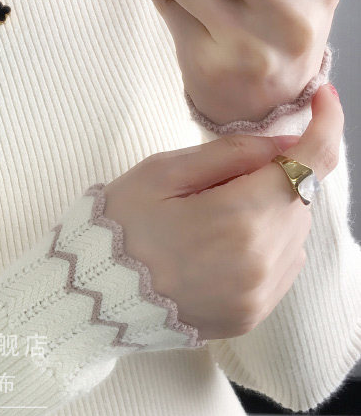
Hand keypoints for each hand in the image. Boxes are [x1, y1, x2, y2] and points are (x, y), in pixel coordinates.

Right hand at [101, 82, 341, 340]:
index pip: (309, 162)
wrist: (89, 297)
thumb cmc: (117, 227)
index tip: (321, 100)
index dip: (324, 124)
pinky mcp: (251, 315)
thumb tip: (283, 142)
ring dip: (270, 212)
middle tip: (222, 175)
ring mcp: (259, 294)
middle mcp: (261, 261)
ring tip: (211, 216)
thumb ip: (229, 153)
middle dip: (275, 174)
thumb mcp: (161, 172)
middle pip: (301, 196)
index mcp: (239, 218)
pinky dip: (263, 246)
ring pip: (294, 233)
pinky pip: (281, 268)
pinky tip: (219, 245)